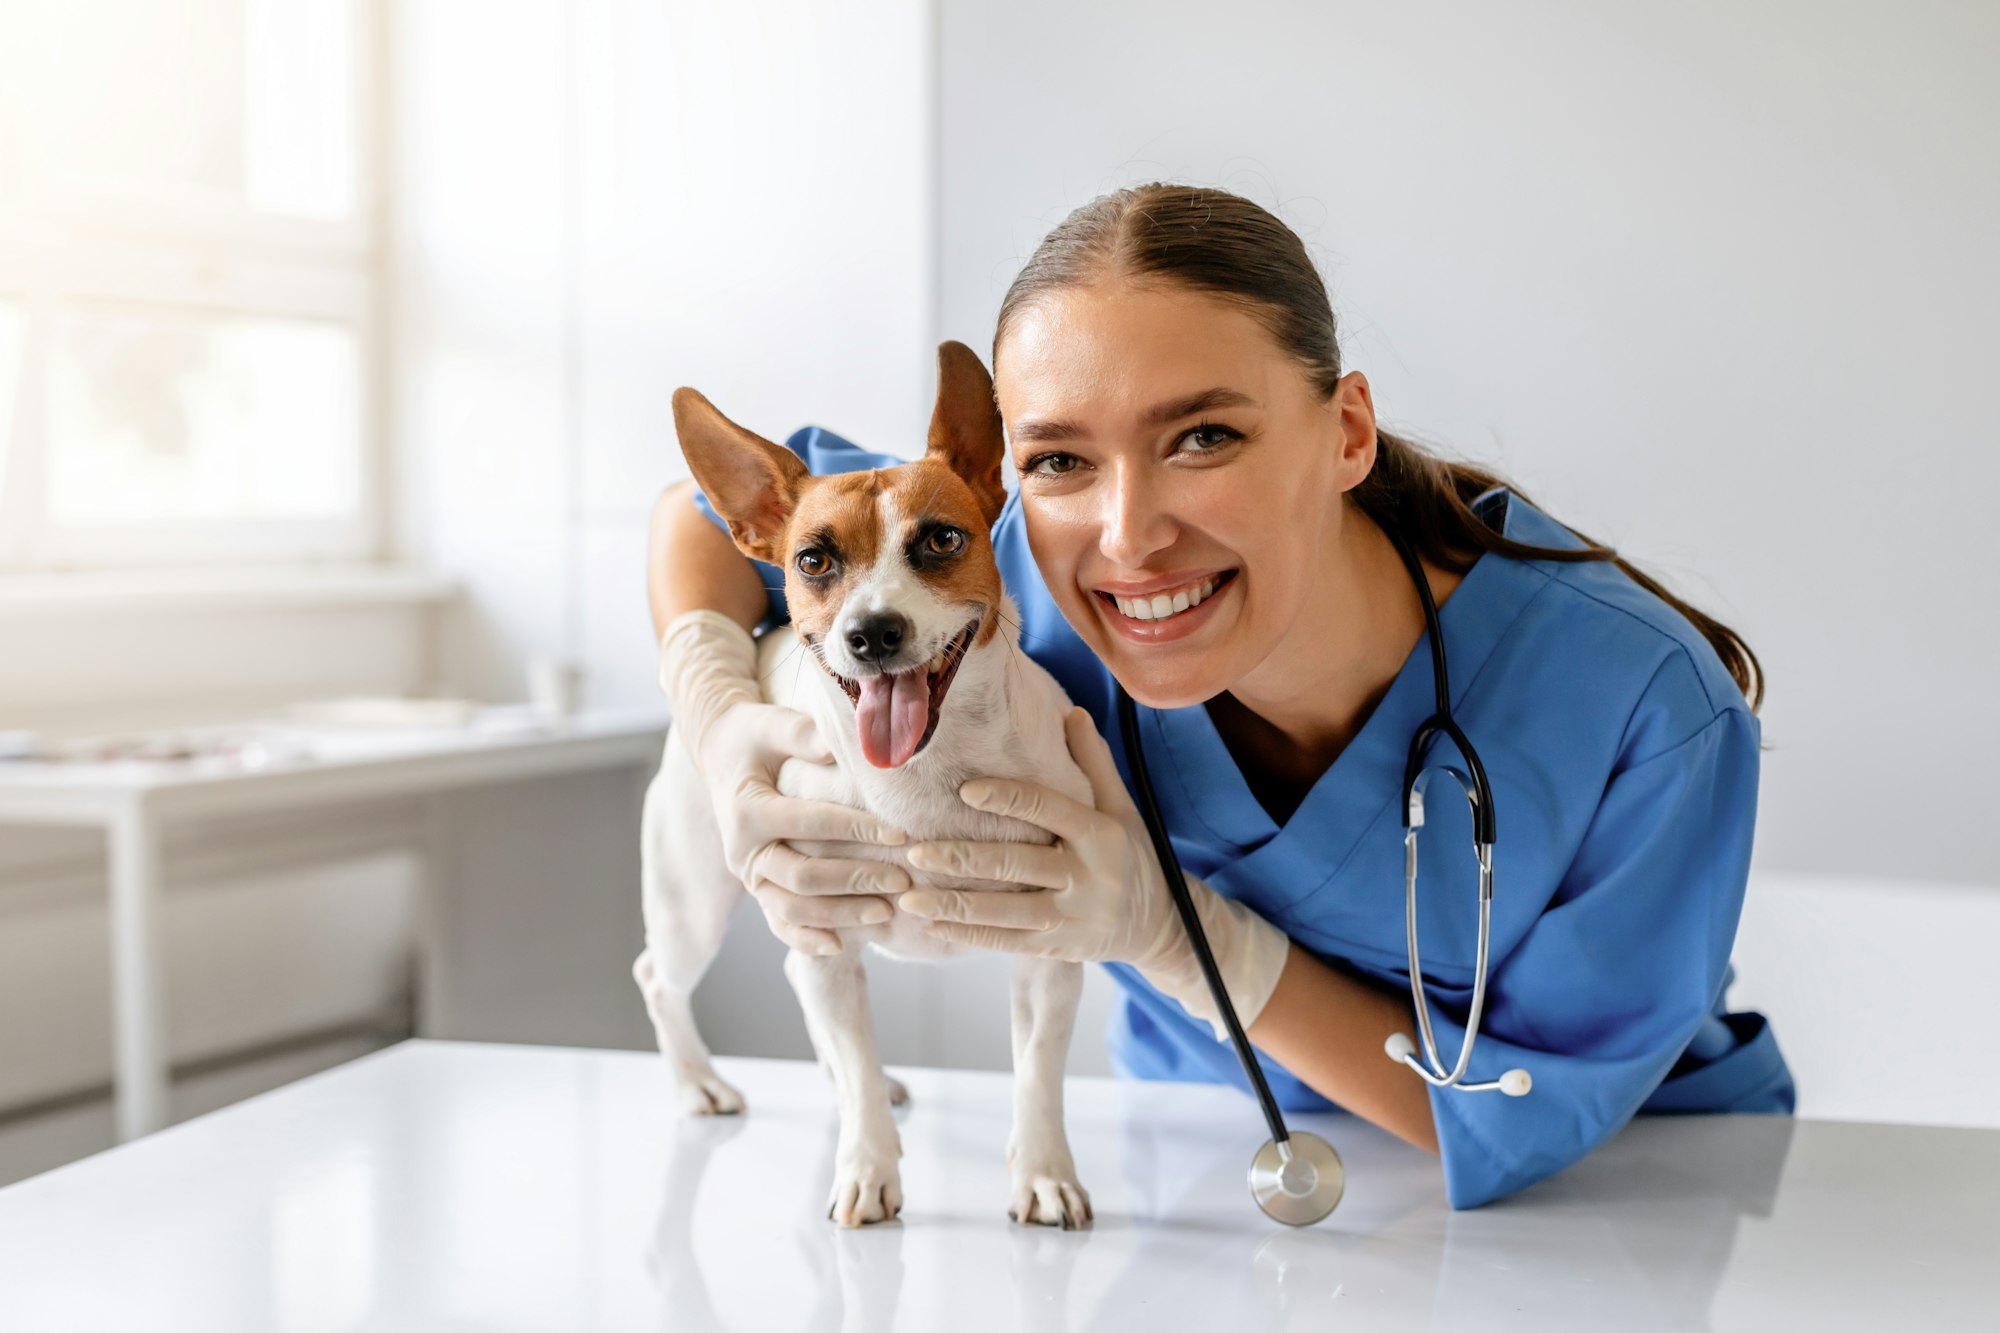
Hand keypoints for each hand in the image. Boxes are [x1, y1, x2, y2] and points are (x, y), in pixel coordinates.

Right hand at [660, 610, 909, 955]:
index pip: (810, 824)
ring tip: (886, 913)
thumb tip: (838, 746)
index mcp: (747, 811)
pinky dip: (805, 940)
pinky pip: (779, 924)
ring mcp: (749, 876)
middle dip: (856, 879)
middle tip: (903, 880)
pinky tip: (839, 948)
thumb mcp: (771, 724)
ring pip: (793, 909)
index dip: (857, 829)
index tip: (901, 833)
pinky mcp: (757, 889)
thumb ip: (801, 733)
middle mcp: (743, 851)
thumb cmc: (754, 737)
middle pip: (804, 876)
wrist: (722, 756)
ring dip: (841, 914)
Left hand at [897, 707, 1292, 1037]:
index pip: (1049, 808)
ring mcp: (1075, 916)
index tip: (964, 791)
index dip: (1007, 798)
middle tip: (913, 852)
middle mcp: (1089, 875)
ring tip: (909, 898)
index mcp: (1101, 834)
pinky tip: (932, 927)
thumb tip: (1072, 713)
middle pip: (1017, 864)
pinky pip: (1009, 941)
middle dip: (961, 860)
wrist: (1162, 924)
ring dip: (954, 906)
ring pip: (1006, 910)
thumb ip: (1094, 763)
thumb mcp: (1122, 808)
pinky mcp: (1062, 948)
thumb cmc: (1131, 855)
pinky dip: (969, 934)